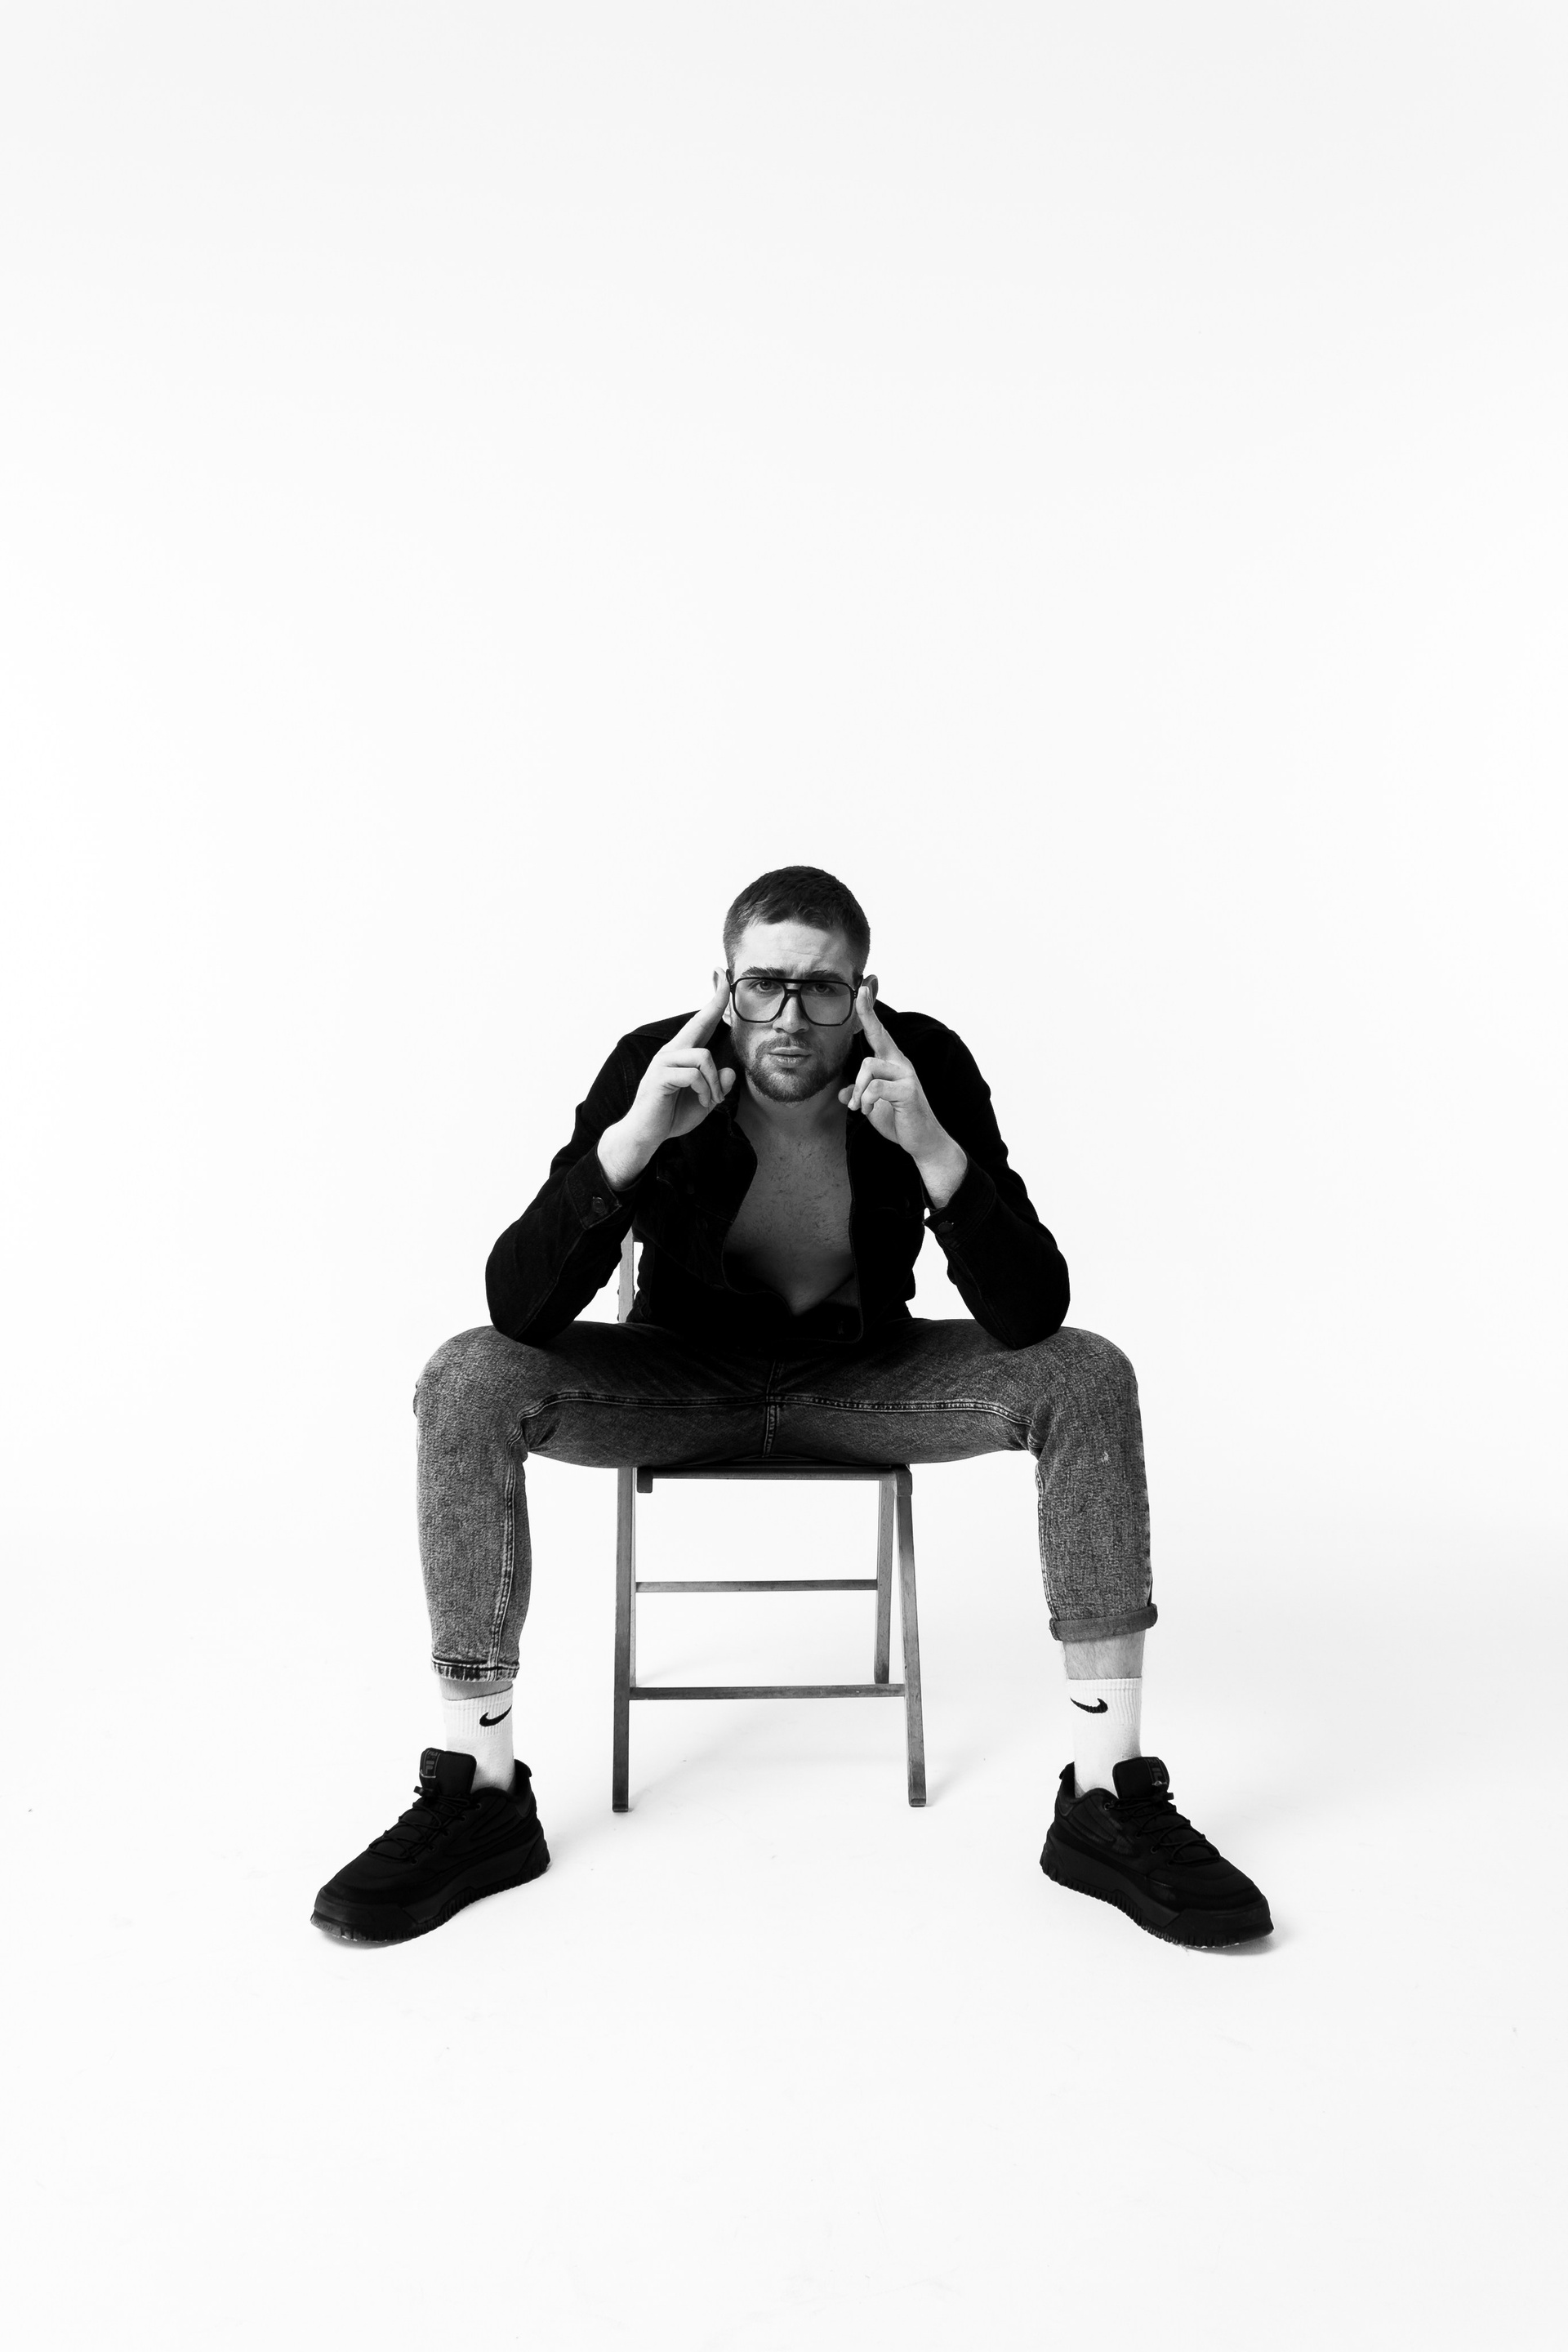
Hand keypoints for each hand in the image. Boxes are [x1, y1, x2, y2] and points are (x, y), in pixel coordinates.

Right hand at [596, 978, 736, 1192]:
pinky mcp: (661, 1077)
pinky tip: (702, 1101)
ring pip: (703, 1058)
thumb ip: (718, 1087)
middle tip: (724, 975)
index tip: (721, 975)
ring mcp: (664, 1063)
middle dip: (715, 1000)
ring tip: (712, 1100)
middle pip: (699, 1022)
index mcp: (681, 1054)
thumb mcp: (705, 1101)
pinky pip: (693, 1075)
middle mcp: (671, 1052)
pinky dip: (705, 1091)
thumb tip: (731, 1071)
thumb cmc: (671, 1116)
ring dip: (715, 1083)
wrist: (646, 1135)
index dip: (713, 1000)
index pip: (700, 1023)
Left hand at [838, 987, 968, 1207]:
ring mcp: (907, 1075)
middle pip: (877, 1037)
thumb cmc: (899, 1120)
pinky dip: (865, 1101)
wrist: (922, 1141)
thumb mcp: (872, 1106)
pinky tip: (866, 1111)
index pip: (879, 1032)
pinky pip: (875, 1088)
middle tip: (861, 1007)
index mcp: (893, 1063)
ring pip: (869, 1066)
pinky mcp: (907, 1091)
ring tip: (858, 1108)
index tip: (864, 987)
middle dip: (868, 1018)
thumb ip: (859, 1094)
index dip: (870, 1010)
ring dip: (858, 1090)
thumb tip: (842, 1093)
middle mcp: (901, 1063)